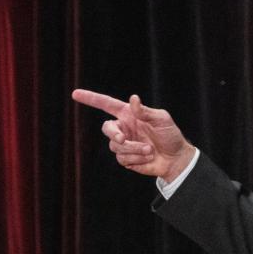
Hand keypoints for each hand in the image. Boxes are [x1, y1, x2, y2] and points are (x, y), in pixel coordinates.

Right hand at [71, 89, 194, 181]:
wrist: (177, 158)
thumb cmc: (171, 136)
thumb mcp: (162, 120)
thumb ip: (146, 111)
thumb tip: (133, 99)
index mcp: (129, 115)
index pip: (106, 104)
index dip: (91, 98)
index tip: (75, 94)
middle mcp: (124, 128)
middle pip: (106, 128)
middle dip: (113, 134)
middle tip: (123, 139)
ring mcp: (124, 144)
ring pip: (115, 146)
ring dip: (133, 149)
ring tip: (150, 150)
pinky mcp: (126, 159)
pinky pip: (122, 159)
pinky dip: (136, 159)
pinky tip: (148, 158)